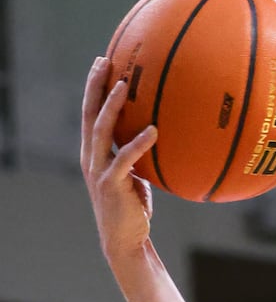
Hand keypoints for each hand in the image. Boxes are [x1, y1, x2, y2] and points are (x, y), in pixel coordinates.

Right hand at [80, 57, 157, 263]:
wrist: (124, 241)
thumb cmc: (133, 210)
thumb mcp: (135, 179)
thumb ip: (139, 159)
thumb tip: (160, 141)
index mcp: (94, 153)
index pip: (90, 113)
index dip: (94, 88)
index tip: (102, 63)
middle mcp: (90, 156)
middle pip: (89, 113)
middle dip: (95, 85)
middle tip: (105, 61)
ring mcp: (99, 169)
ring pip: (101, 129)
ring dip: (113, 105)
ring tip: (125, 85)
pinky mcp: (111, 184)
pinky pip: (125, 158)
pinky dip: (138, 143)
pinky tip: (153, 131)